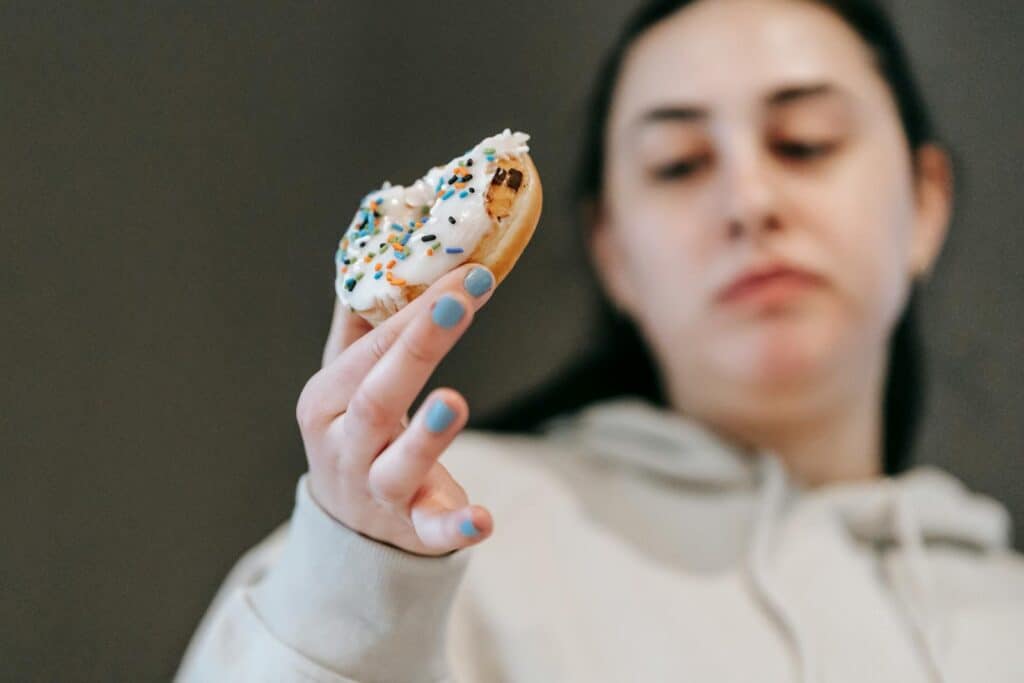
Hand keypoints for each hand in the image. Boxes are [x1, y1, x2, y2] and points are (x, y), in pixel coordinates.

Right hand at [295, 264, 496, 556]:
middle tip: (461, 302)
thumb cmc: (356, 430)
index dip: (419, 308)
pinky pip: (431, 531)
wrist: (349, 522)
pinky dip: (455, 528)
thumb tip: (376, 241)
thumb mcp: (347, 376)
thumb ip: (362, 319)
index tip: (469, 273)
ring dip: (426, 436)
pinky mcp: (410, 529)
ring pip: (396, 465)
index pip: (372, 348)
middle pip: (377, 398)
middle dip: (419, 347)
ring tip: (454, 401)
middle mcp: (344, 445)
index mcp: (326, 399)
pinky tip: (485, 519)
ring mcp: (374, 492)